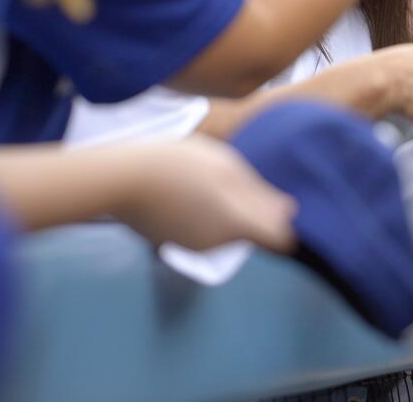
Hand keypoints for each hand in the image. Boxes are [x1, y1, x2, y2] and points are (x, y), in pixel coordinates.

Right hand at [112, 137, 296, 252]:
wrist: (122, 180)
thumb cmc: (180, 165)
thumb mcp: (226, 167)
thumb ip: (259, 193)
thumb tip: (290, 212)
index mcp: (237, 224)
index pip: (279, 241)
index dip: (283, 223)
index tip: (275, 203)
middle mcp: (219, 244)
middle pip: (249, 231)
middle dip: (247, 210)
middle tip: (227, 178)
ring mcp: (194, 246)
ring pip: (223, 230)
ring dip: (221, 210)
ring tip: (199, 179)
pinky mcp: (172, 243)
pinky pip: (199, 230)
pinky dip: (198, 215)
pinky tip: (181, 191)